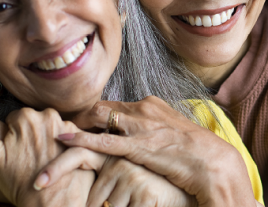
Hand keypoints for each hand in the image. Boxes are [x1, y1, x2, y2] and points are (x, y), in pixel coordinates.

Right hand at [0, 96, 93, 205]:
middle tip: (32, 160)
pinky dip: (64, 146)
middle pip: (36, 121)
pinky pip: (69, 136)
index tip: (18, 154)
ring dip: (49, 141)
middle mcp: (50, 115)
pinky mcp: (82, 137)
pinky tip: (60, 161)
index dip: (15, 137)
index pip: (18, 119)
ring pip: (52, 128)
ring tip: (46, 162)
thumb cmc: (19, 183)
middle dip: (33, 137)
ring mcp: (69, 125)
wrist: (51, 204)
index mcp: (27, 117)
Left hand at [43, 96, 257, 206]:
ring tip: (55, 132)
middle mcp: (143, 109)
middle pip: (102, 107)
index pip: (115, 106)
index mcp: (151, 105)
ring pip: (99, 118)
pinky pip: (103, 140)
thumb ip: (153, 131)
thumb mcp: (172, 135)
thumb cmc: (196, 153)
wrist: (213, 163)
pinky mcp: (138, 145)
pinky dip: (80, 138)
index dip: (95, 115)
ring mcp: (140, 126)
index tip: (80, 121)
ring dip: (76, 125)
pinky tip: (62, 139)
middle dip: (81, 116)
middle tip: (62, 124)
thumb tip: (144, 138)